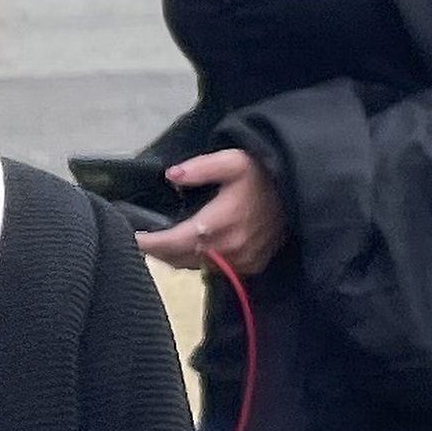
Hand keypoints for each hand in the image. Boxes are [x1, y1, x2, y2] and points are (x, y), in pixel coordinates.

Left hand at [132, 143, 284, 274]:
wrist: (300, 191)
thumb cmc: (263, 174)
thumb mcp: (232, 161)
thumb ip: (199, 168)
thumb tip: (170, 176)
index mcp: (219, 223)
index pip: (173, 242)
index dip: (149, 243)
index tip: (131, 237)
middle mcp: (228, 249)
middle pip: (180, 258)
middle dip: (157, 250)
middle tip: (140, 238)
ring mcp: (240, 262)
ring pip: (195, 266)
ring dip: (175, 257)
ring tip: (159, 242)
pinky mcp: (251, 266)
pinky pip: (213, 269)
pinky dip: (196, 261)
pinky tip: (187, 247)